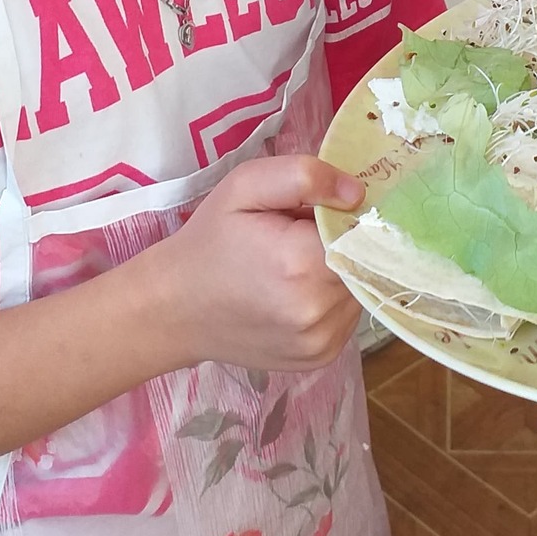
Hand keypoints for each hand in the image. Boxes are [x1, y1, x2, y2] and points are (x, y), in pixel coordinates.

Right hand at [146, 155, 366, 371]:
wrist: (175, 309)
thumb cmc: (209, 241)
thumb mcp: (245, 186)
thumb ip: (304, 177)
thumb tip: (357, 193)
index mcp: (302, 264)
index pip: (359, 228)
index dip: (342, 214)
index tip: (314, 211)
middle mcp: (318, 311)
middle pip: (362, 260)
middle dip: (340, 242)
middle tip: (297, 237)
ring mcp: (322, 341)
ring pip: (359, 288)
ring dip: (339, 271)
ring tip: (293, 266)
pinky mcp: (322, 358)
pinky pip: (347, 315)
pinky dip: (332, 298)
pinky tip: (295, 292)